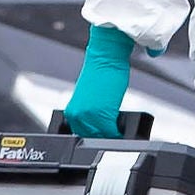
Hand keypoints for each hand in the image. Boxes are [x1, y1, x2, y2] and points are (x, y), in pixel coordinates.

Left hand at [55, 21, 134, 139]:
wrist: (105, 56)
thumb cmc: (101, 70)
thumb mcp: (91, 97)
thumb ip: (92, 114)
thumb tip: (101, 125)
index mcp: (72, 111)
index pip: (82, 134)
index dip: (95, 135)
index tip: (104, 134)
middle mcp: (77, 115)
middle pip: (91, 137)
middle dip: (103, 135)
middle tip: (114, 132)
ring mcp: (88, 117)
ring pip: (101, 137)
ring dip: (110, 134)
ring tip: (119, 129)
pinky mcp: (103, 116)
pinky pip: (111, 134)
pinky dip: (118, 133)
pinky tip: (122, 129)